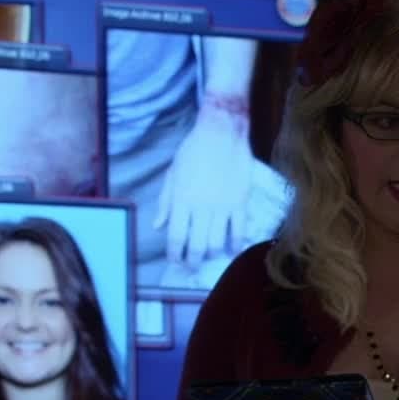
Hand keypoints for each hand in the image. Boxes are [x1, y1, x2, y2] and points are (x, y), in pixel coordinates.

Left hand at [154, 105, 251, 266]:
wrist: (221, 134)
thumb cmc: (192, 151)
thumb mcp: (172, 174)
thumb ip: (166, 202)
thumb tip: (158, 226)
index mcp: (181, 200)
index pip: (176, 236)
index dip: (175, 254)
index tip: (175, 261)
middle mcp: (201, 207)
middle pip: (197, 244)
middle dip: (193, 260)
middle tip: (192, 265)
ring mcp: (222, 206)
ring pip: (217, 241)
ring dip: (212, 253)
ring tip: (210, 256)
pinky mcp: (240, 202)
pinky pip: (238, 230)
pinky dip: (234, 243)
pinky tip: (231, 248)